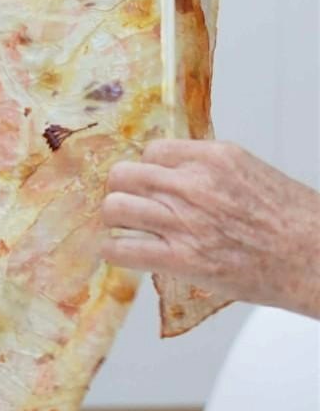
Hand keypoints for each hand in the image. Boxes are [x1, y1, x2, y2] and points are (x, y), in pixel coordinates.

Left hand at [102, 139, 319, 317]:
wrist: (318, 258)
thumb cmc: (296, 222)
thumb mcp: (252, 174)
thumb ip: (210, 171)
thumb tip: (176, 174)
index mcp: (214, 158)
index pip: (151, 152)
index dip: (146, 170)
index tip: (149, 184)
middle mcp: (194, 184)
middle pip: (123, 175)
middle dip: (122, 190)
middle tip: (129, 204)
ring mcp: (185, 221)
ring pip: (114, 207)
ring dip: (114, 219)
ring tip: (123, 228)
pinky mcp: (182, 258)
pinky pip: (122, 249)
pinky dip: (112, 251)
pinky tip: (120, 252)